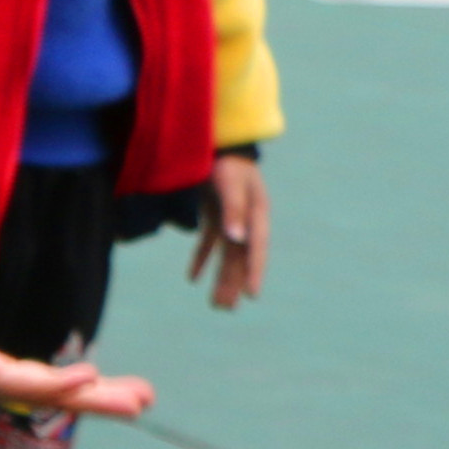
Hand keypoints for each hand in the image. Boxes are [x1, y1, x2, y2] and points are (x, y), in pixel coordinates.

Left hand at [0, 308, 154, 422]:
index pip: (41, 385)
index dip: (75, 387)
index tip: (107, 383)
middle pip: (57, 397)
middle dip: (100, 401)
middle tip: (144, 402)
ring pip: (51, 396)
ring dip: (94, 399)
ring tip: (135, 403)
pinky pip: (26, 383)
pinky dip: (58, 381)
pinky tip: (89, 378)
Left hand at [191, 152, 268, 311]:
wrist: (218, 139)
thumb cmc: (225, 159)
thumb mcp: (229, 182)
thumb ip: (233, 209)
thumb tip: (237, 239)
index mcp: (256, 213)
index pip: (256, 248)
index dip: (254, 271)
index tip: (252, 295)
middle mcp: (247, 220)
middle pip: (240, 257)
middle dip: (233, 283)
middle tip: (224, 309)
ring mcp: (231, 218)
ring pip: (227, 254)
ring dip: (220, 277)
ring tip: (216, 304)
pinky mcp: (216, 214)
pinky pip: (210, 242)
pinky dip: (201, 258)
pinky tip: (193, 278)